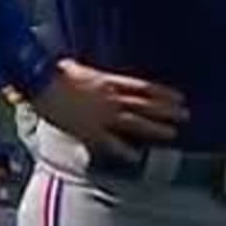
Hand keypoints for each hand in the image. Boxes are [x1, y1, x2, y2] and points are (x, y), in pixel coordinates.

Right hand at [29, 58, 187, 160]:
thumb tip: (88, 72)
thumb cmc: (53, 72)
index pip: (144, 87)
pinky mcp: (89, 131)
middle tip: (186, 115)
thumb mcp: (77, 67)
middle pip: (146, 104)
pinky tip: (137, 158)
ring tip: (173, 133)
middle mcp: (110, 98)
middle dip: (168, 110)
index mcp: (108, 81)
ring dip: (155, 128)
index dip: (164, 93)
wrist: (39, 83)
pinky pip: (110, 143)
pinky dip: (124, 151)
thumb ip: (90, 73)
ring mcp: (101, 115)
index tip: (179, 97)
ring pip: (135, 122)